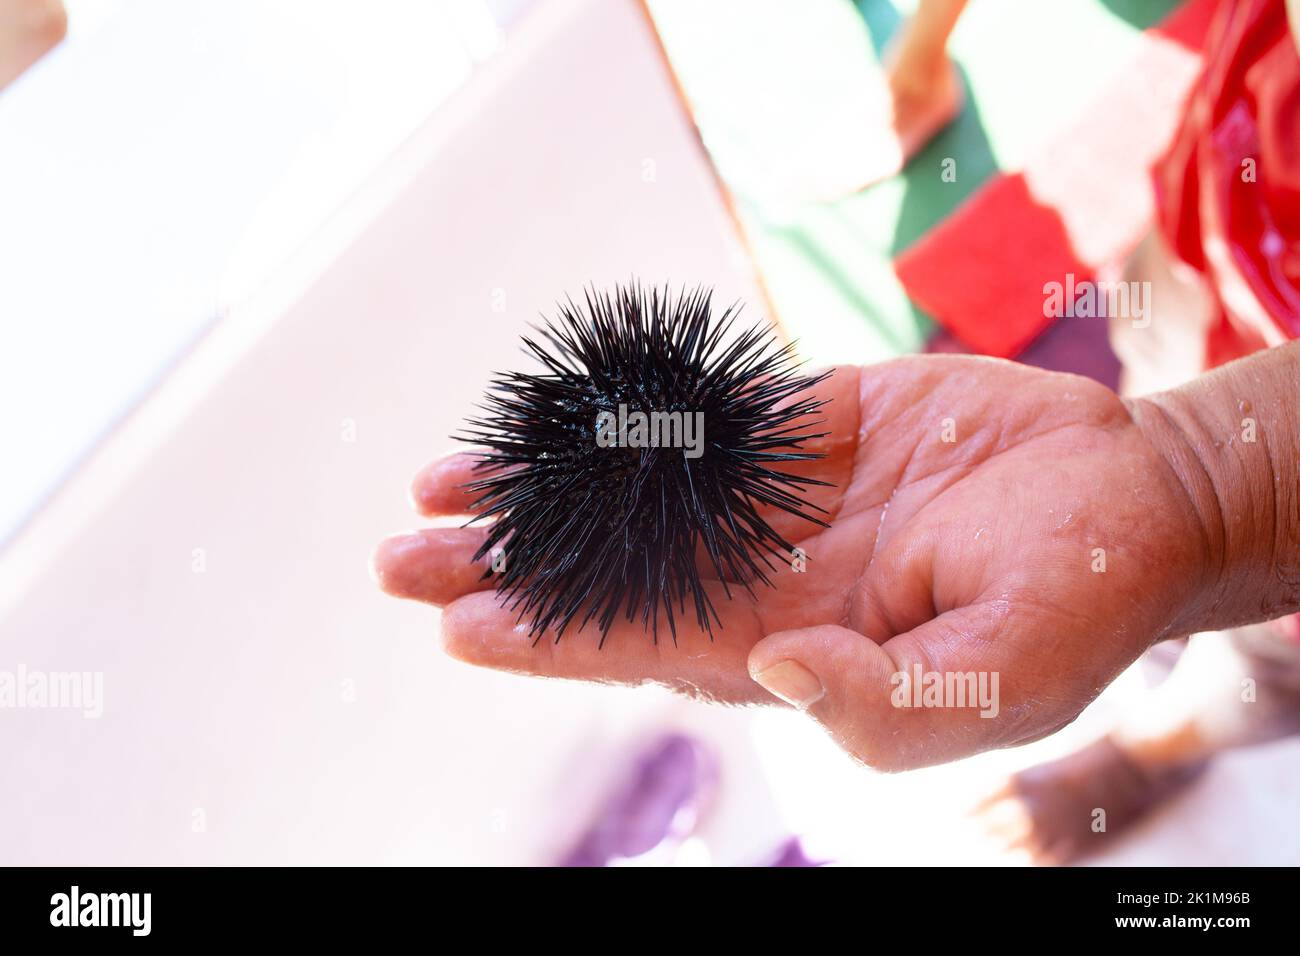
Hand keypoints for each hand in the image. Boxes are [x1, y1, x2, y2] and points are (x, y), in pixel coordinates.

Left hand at [373, 355, 1209, 769]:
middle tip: (401, 556)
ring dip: (539, 491)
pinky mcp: (806, 425)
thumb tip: (769, 664)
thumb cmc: (1080, 593)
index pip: (647, 647)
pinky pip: (698, 420)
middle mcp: (767, 576)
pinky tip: (552, 413)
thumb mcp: (1003, 676)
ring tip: (442, 483)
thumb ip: (886, 700)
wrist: (1134, 492)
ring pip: (632, 497)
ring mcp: (780, 498)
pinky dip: (620, 417)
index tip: (461, 622)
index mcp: (799, 646)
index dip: (553, 637)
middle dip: (510, 567)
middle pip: (610, 575)